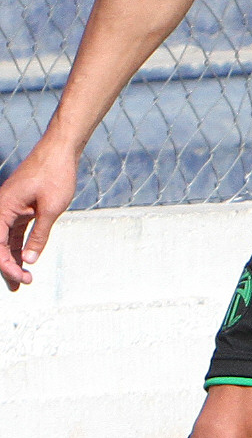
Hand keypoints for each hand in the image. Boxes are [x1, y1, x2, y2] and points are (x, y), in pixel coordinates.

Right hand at [0, 140, 78, 290]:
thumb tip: (30, 260)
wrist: (60, 151)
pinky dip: (20, 246)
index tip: (23, 279)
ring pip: (7, 239)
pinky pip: (15, 231)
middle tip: (21, 287)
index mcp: (2, 209)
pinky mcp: (20, 207)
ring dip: (14, 259)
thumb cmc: (55, 176)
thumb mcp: (51, 209)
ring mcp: (10, 208)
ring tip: (22, 280)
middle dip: (8, 266)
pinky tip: (26, 260)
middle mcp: (1, 209)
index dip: (7, 265)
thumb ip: (39, 235)